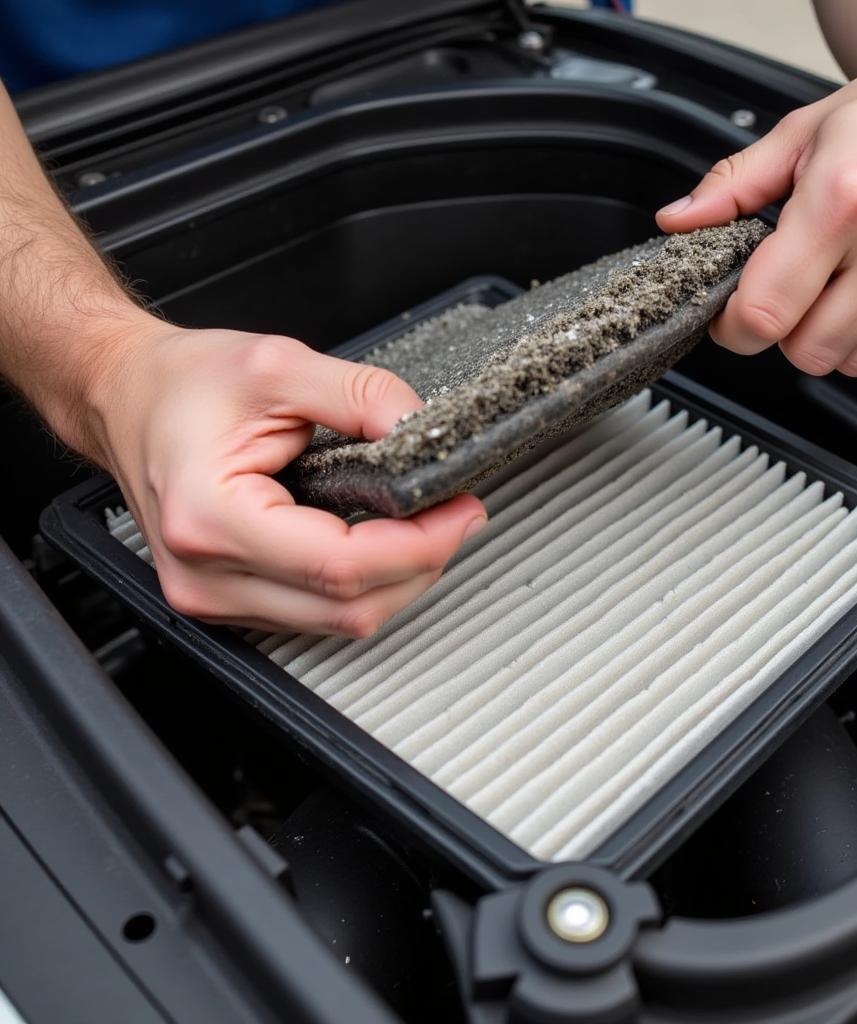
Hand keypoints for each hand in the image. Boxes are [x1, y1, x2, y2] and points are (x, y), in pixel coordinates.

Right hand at [83, 320, 486, 634]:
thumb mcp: (277, 364)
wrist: (124, 398)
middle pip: (348, 608)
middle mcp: (207, 576)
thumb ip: (360, 394)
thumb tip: (423, 430)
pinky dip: (364, 584)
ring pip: (339, 621)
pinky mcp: (229, 599)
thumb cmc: (180, 385)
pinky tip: (382, 543)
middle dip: (420, 565)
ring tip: (426, 525)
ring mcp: (214, 597)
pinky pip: (318, 613)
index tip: (460, 511)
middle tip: (457, 515)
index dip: (418, 546)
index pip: (340, 566)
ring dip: (398, 579)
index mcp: (212, 519)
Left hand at [656, 43, 856, 375]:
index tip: (728, 314)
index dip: (732, 327)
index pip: (764, 314)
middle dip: (779, 331)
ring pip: (848, 361)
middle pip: (804, 351)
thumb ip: (732, 186)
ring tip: (832, 284)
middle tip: (783, 291)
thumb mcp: (800, 133)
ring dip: (825, 336)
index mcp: (843, 201)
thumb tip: (678, 221)